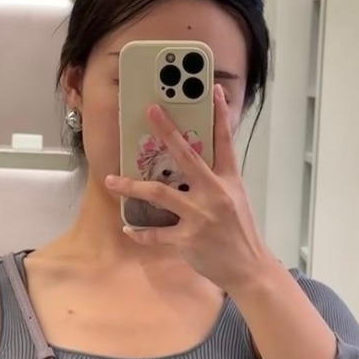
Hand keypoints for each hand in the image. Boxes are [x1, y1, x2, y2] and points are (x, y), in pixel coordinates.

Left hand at [105, 84, 272, 293]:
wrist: (248, 268)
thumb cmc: (239, 233)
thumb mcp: (235, 199)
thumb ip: (215, 181)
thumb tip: (193, 165)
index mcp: (228, 181)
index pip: (225, 142)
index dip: (220, 115)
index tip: (214, 90)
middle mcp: (214, 193)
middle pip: (187, 156)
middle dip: (167, 131)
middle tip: (150, 111)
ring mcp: (200, 216)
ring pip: (159, 193)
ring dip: (131, 186)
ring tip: (111, 180)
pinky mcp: (187, 239)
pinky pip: (155, 233)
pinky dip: (140, 232)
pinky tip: (128, 228)